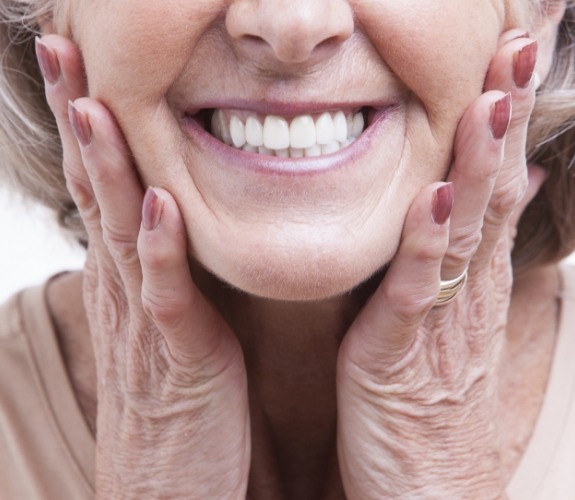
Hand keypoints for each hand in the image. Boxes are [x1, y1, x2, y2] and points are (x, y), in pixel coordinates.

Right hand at [36, 35, 249, 498]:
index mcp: (130, 279)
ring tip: (94, 103)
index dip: (90, 125)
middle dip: (80, 119)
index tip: (83, 64)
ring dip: (107, 168)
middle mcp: (127, 292)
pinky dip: (160, 251)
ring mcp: (146, 325)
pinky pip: (167, 299)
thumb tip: (168, 220)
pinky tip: (157, 205)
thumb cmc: (176, 402)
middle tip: (63, 50)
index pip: (102, 187)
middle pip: (97, 192)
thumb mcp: (167, 323)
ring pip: (120, 233)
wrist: (167, 488)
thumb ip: (166, 272)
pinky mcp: (179, 362)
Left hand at [336, 31, 542, 498]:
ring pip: (464, 233)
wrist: (424, 497)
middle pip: (490, 195)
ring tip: (493, 101)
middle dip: (504, 123)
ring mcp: (441, 326)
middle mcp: (466, 296)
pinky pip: (416, 293)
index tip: (511, 67)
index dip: (504, 128)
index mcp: (471, 286)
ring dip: (480, 166)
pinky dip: (427, 245)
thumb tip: (491, 205)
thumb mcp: (455, 333)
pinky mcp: (403, 359)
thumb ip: (466, 268)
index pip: (493, 190)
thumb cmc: (432, 415)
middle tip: (519, 49)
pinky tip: (436, 198)